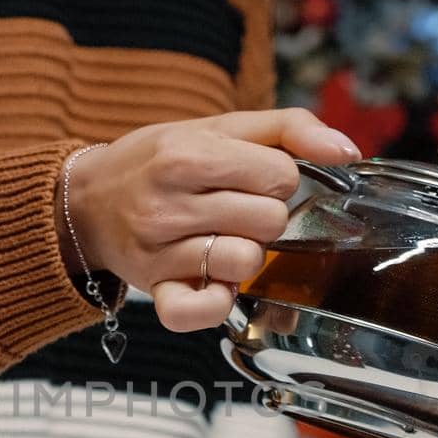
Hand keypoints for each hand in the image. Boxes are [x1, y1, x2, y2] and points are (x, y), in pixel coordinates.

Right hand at [58, 108, 358, 331]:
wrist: (88, 201)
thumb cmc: (159, 161)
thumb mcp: (216, 127)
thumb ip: (288, 128)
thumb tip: (349, 151)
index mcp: (186, 155)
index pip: (280, 175)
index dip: (277, 178)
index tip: (250, 178)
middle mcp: (168, 204)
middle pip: (270, 219)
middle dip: (264, 215)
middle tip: (236, 210)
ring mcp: (158, 252)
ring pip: (247, 260)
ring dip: (246, 254)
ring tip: (222, 240)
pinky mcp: (154, 290)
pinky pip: (200, 310)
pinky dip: (218, 302)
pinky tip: (216, 282)